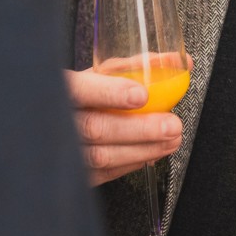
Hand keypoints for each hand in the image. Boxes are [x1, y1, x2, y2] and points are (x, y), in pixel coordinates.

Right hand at [66, 68, 183, 185]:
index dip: (109, 93)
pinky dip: (132, 163)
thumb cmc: (83, 94)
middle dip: (139, 129)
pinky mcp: (74, 173)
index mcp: (61, 88)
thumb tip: (180, 62)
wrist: (55, 123)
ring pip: (100, 156)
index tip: (141, 95)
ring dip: (143, 149)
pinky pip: (104, 173)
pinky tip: (150, 153)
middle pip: (94, 128)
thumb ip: (136, 66)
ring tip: (171, 140)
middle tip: (171, 125)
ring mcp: (63, 150)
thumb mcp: (100, 74)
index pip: (79, 89)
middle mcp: (57, 120)